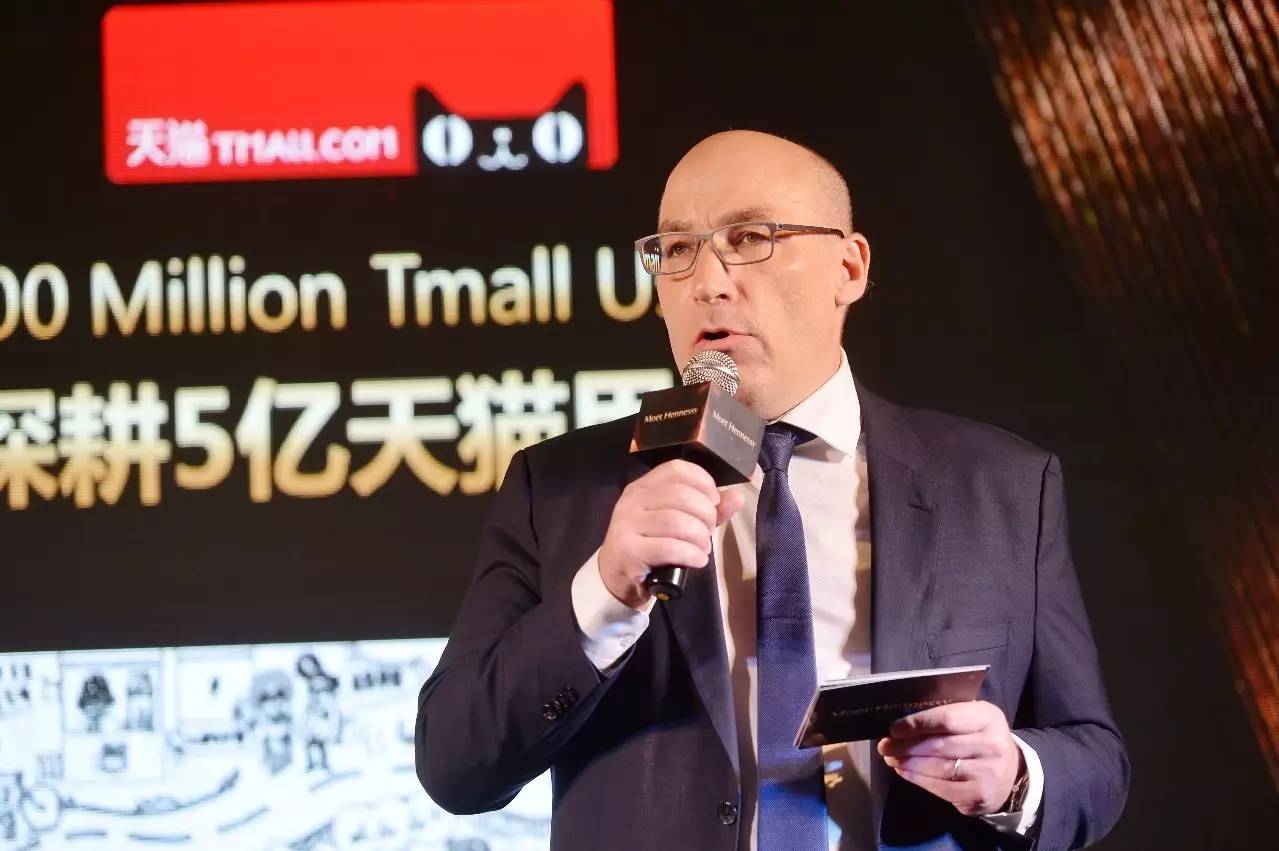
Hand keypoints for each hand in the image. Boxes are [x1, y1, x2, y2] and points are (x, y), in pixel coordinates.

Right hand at [597, 459, 745, 608]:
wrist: (616, 577)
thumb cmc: (650, 545)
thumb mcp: (677, 523)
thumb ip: (706, 509)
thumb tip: (737, 497)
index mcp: (643, 487)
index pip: (676, 469)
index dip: (703, 482)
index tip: (713, 502)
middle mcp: (632, 501)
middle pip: (681, 495)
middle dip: (705, 515)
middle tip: (708, 533)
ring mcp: (627, 524)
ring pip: (677, 521)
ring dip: (700, 538)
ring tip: (702, 549)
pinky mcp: (629, 550)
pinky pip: (670, 547)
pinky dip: (692, 554)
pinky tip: (697, 560)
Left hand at [876, 700, 1022, 816]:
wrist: (1011, 772)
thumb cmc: (980, 737)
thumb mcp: (971, 717)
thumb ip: (946, 714)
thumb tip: (904, 721)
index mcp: (987, 718)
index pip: (947, 719)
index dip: (918, 723)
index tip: (894, 728)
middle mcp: (992, 745)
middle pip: (940, 746)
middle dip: (906, 746)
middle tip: (885, 746)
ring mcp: (988, 773)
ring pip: (939, 768)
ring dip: (909, 764)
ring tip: (892, 759)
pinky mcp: (979, 795)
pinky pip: (942, 789)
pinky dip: (919, 780)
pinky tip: (905, 772)